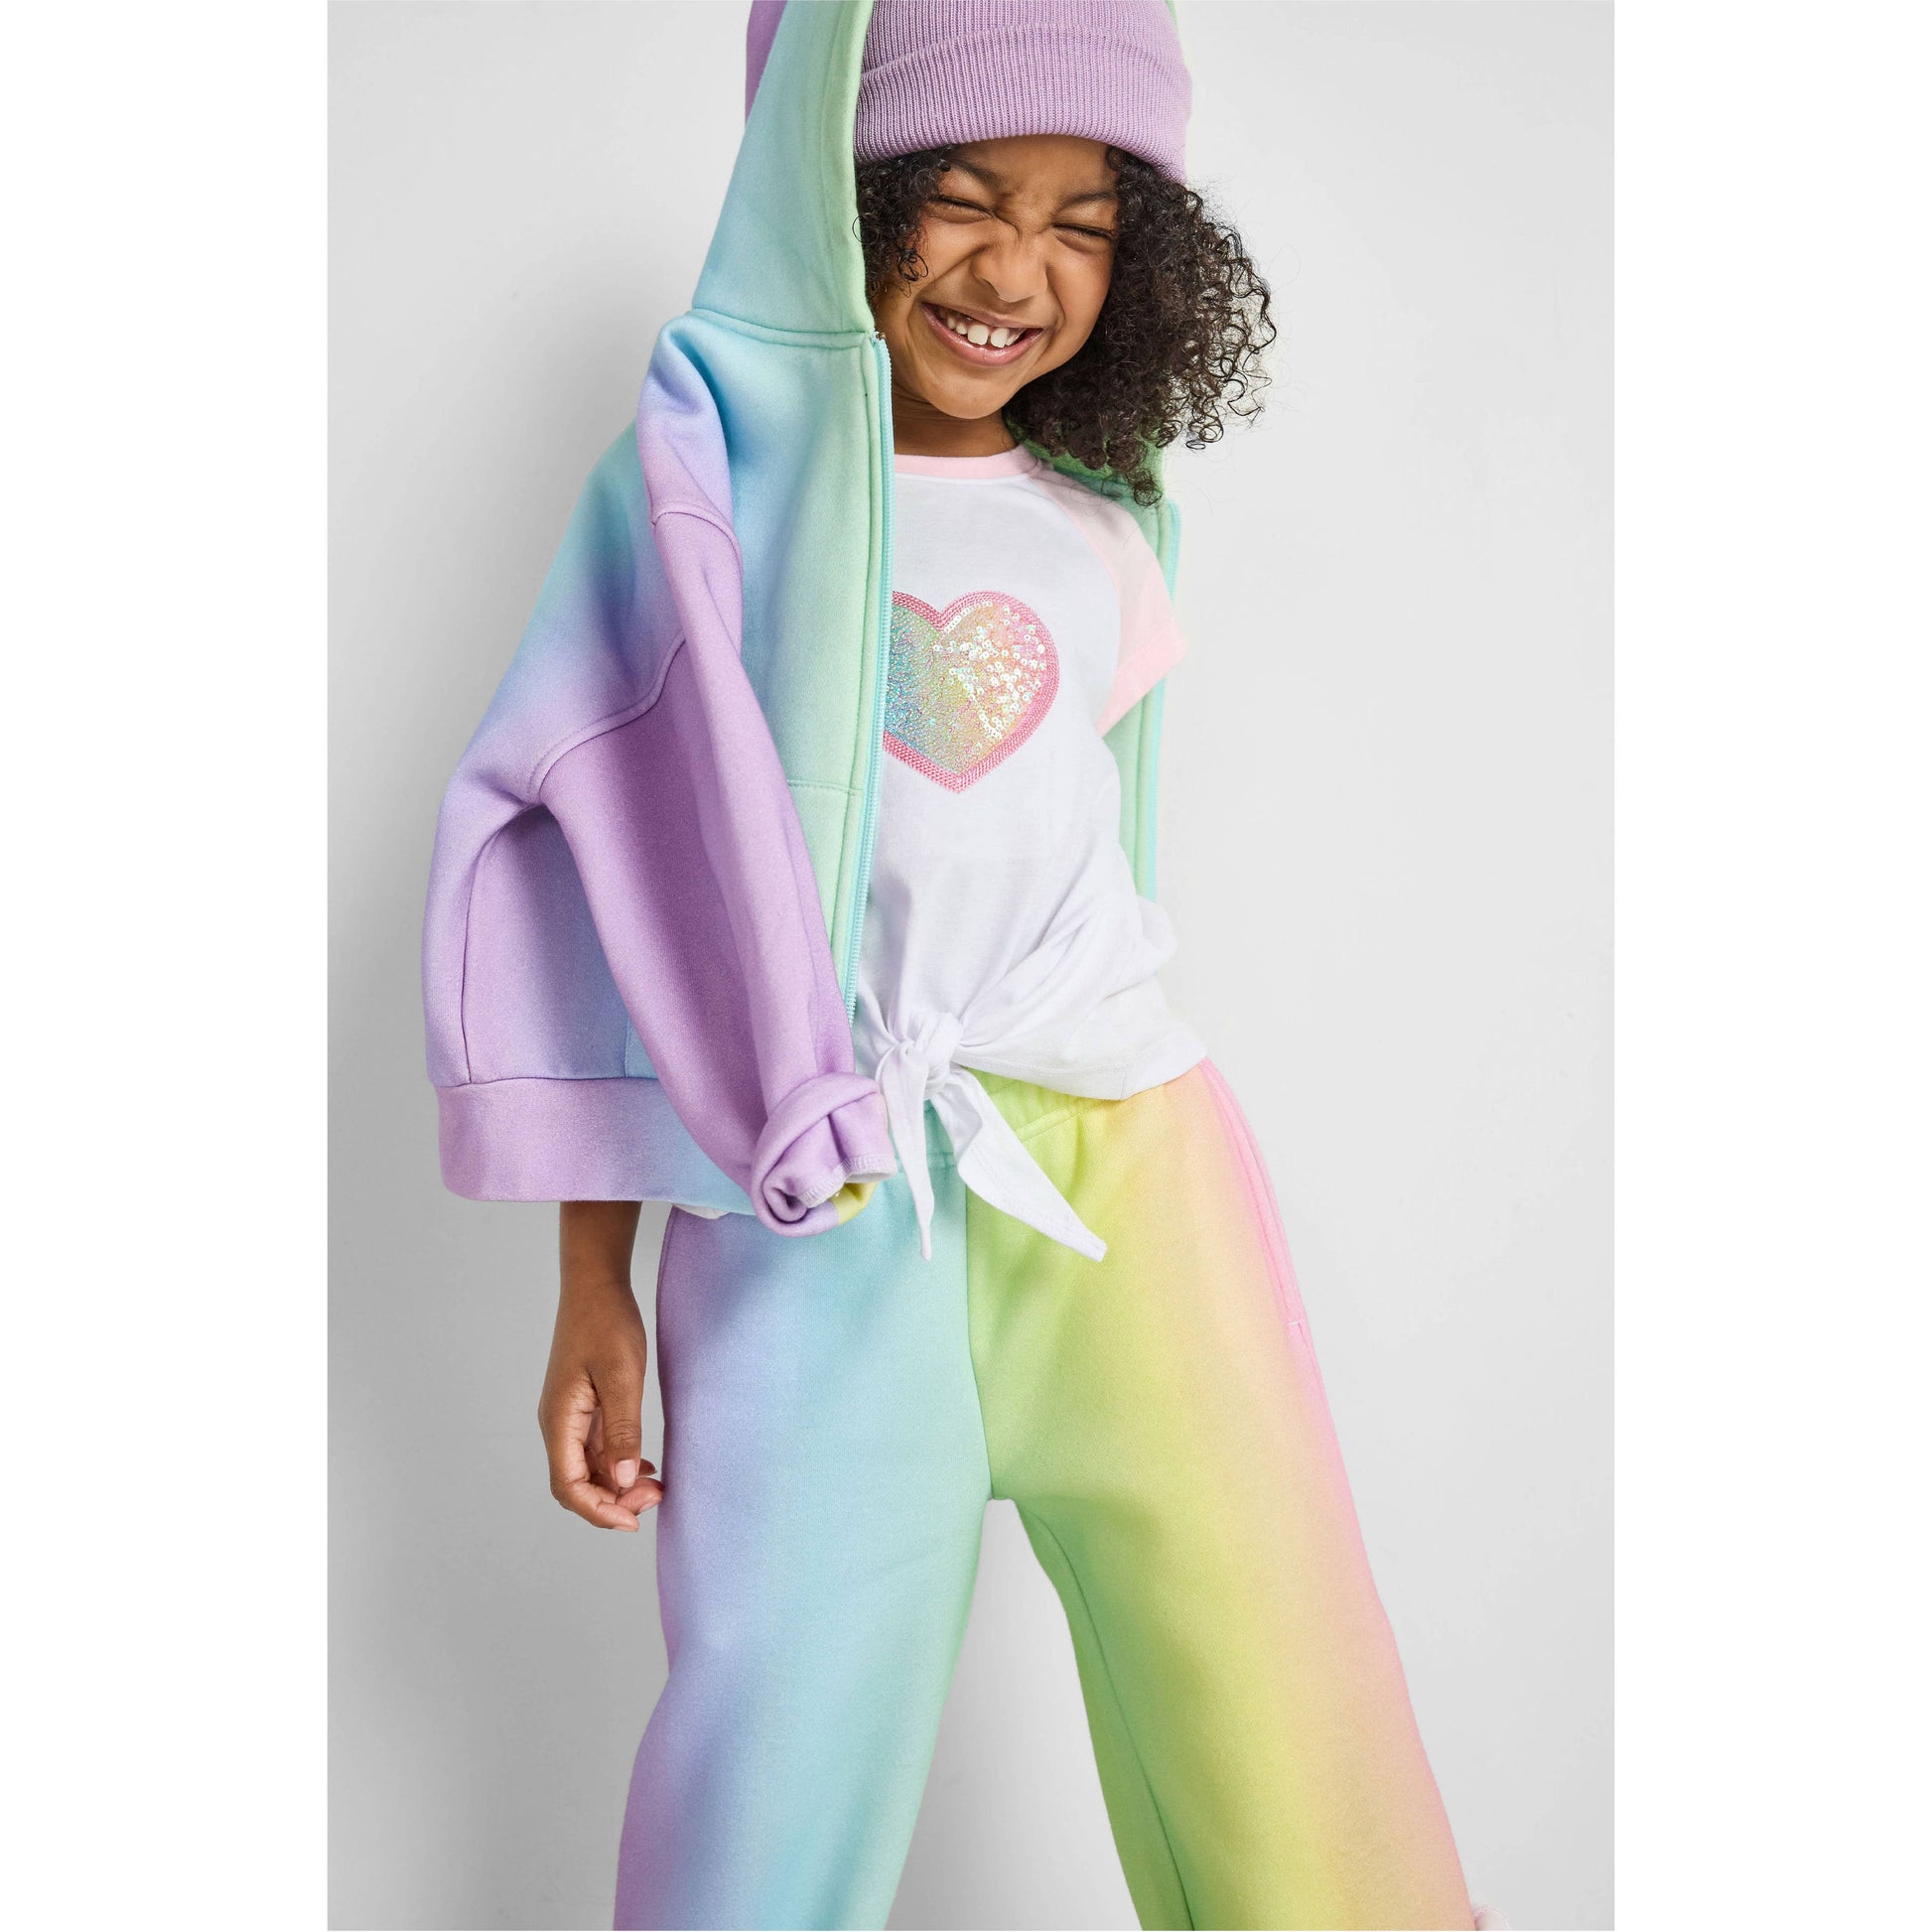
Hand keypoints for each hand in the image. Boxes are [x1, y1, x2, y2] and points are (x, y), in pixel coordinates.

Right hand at [538, 1203, 663, 1530]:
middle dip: (611, 1502)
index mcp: (560, 1421)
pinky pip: (597, 1449)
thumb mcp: (621, 1377)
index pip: (569, 1485)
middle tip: (655, 1497)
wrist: (595, 1285)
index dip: (598, 1510)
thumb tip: (620, 1481)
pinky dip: (618, 1464)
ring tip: (655, 1486)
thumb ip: (622, 1429)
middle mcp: (559, 1424)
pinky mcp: (584, 1407)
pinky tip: (644, 1465)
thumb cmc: (606, 1324)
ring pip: (588, 1469)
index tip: (634, 1520)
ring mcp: (571, 1416)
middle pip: (576, 1484)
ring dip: (617, 1485)